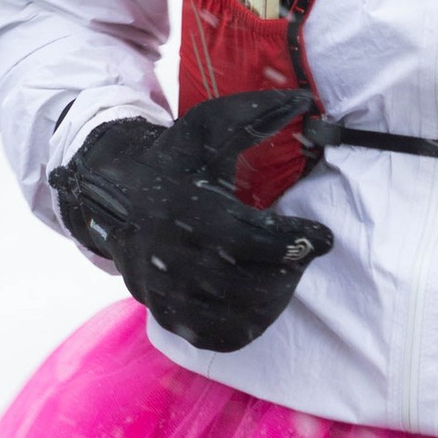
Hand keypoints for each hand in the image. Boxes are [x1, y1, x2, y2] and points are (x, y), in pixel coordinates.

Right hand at [52, 93, 334, 351]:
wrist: (115, 194)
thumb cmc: (174, 160)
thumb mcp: (208, 129)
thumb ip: (255, 114)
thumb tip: (302, 100)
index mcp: (186, 211)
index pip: (252, 240)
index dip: (295, 242)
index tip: (323, 236)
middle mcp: (172, 257)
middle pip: (249, 284)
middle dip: (288, 271)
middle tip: (302, 255)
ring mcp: (166, 293)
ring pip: (237, 315)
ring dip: (274, 299)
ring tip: (284, 274)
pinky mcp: (165, 315)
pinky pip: (218, 338)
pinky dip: (249, 325)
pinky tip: (261, 299)